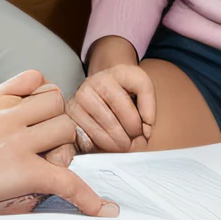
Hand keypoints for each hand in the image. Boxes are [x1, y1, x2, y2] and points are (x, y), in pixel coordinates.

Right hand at [0, 71, 116, 215]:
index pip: (39, 80)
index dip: (44, 96)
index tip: (39, 113)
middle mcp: (12, 113)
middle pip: (58, 104)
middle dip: (57, 123)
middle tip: (45, 145)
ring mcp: (20, 142)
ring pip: (66, 132)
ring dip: (64, 149)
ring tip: (49, 165)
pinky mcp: (24, 171)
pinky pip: (66, 179)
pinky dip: (86, 196)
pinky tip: (100, 209)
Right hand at [70, 37, 157, 152]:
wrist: (95, 94)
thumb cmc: (121, 98)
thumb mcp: (138, 95)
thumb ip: (148, 110)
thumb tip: (145, 134)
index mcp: (120, 72)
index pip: (142, 86)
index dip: (149, 111)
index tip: (148, 128)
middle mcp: (99, 80)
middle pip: (123, 109)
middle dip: (133, 132)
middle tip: (136, 143)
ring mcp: (82, 95)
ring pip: (107, 124)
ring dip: (118, 142)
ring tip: (124, 147)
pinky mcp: (70, 113)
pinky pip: (88, 134)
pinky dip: (100, 145)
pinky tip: (106, 146)